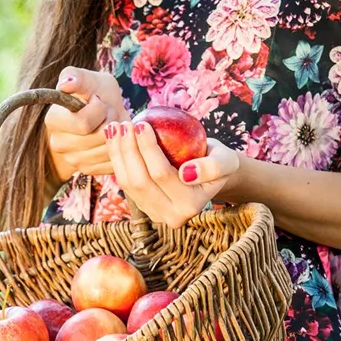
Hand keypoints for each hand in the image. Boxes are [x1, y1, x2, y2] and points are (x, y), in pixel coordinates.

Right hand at [45, 67, 130, 181]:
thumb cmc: (94, 94)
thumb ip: (77, 77)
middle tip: (107, 112)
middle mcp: (58, 144)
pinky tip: (113, 138)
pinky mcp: (88, 170)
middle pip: (98, 137)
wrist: (100, 116)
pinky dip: (118, 148)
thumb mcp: (89, 79)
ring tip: (109, 124)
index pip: (84, 123)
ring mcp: (72, 160)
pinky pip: (112, 161)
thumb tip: (66, 84)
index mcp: (54, 120)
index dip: (99, 109)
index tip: (98, 100)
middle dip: (110, 121)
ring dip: (117, 135)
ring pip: (107, 150)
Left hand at [105, 122, 238, 228]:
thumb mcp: (226, 160)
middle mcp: (170, 216)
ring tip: (115, 127)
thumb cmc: (218, 161)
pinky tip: (114, 139)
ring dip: (117, 154)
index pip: (162, 175)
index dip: (148, 149)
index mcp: (190, 206)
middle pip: (140, 181)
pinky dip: (116, 159)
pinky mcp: (142, 206)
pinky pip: (124, 183)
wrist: (208, 174)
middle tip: (124, 124)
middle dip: (128, 150)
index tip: (142, 124)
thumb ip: (214, 167)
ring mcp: (154, 213)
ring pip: (127, 184)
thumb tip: (187, 173)